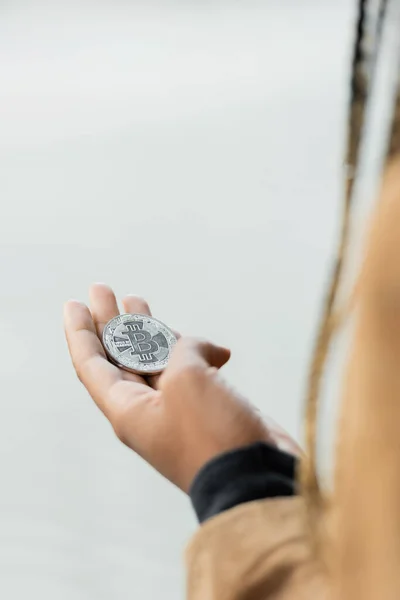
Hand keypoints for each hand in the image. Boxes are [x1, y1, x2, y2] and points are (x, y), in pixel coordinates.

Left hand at [64, 283, 299, 491]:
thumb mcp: (187, 379)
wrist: (256, 479)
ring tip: (137, 300)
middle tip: (101, 288)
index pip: (92, 363)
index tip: (73, 302)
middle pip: (119, 357)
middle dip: (110, 321)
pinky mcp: (205, 408)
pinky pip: (188, 371)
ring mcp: (176, 409)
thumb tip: (207, 349)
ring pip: (154, 361)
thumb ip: (183, 350)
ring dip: (148, 330)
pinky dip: (195, 352)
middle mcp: (146, 409)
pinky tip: (213, 346)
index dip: (80, 331)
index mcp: (127, 409)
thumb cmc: (212, 434)